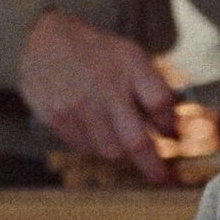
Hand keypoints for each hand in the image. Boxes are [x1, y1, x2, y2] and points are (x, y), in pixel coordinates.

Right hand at [19, 9, 176, 183]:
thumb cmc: (95, 53)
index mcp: (130, 65)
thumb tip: (174, 127)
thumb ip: (154, 88)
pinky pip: (85, 148)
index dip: (171, 126)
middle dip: (154, 167)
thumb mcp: (131, 57)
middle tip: (164, 179)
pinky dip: (95, 145)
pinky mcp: (58, 118)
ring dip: (121, 152)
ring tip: (117, 134)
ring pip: (110, 151)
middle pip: (136, 141)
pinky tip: (92, 126)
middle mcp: (105, 86)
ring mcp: (79, 105)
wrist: (45, 40)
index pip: (160, 104)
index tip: (175, 138)